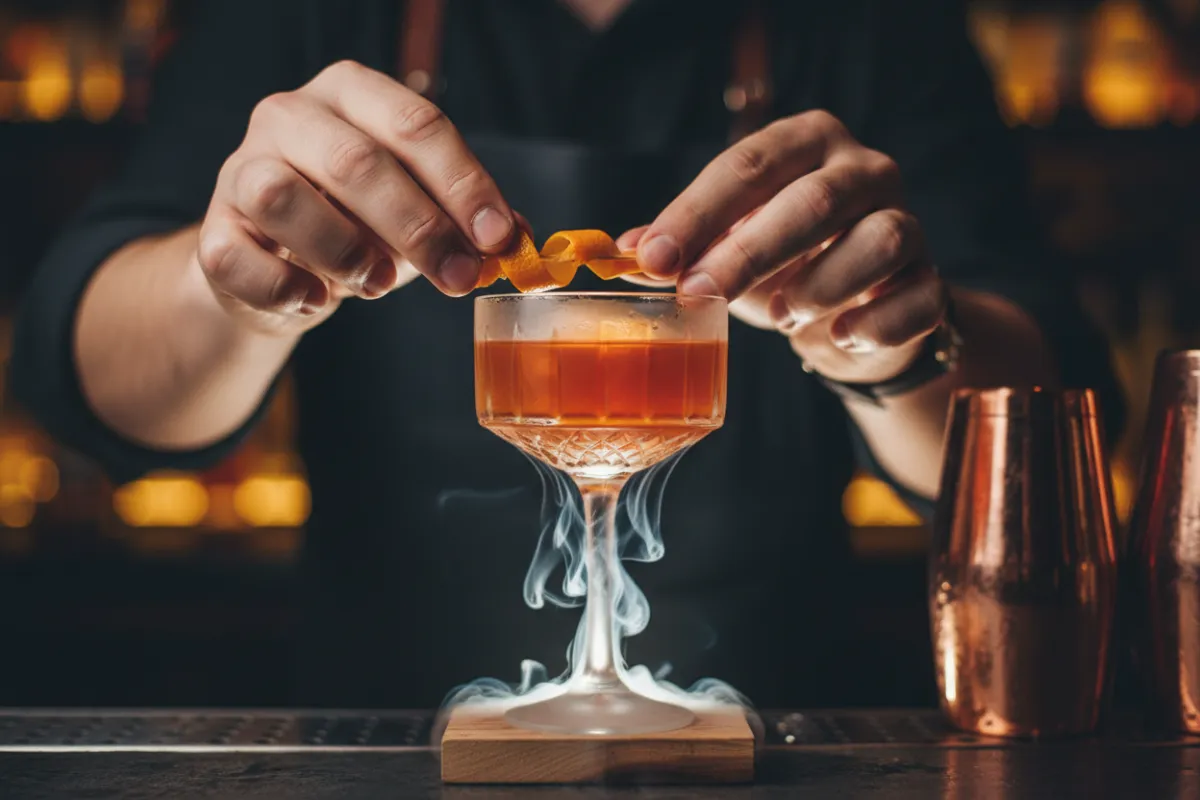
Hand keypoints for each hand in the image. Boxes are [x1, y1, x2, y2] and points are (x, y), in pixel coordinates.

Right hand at [195, 61, 516, 334]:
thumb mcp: (421, 212)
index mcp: (351, 94)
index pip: (415, 123)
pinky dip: (286, 287)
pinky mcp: (212, 231)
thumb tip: (519, 241)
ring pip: (283, 196)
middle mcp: (288, 116)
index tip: (498, 238)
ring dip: (345, 252)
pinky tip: (317, 300)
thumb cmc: (360, 225)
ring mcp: (240, 169)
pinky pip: (237, 258)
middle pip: (355, 161)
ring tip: (379, 283)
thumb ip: (468, 221)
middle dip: (419, 228)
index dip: (463, 184)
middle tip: (459, 278)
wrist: (278, 267)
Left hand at [619, 110, 946, 384]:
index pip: (750, 164)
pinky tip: (840, 337)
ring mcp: (907, 221)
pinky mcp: (931, 279)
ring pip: (878, 240)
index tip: (653, 257)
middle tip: (697, 294)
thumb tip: (624, 252)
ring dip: (820, 286)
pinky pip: (919, 298)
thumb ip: (679, 248)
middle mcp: (865, 169)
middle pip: (813, 200)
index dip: (697, 212)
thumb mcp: (723, 249)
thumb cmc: (778, 267)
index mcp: (807, 142)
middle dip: (748, 252)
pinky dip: (876, 324)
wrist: (849, 315)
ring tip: (784, 313)